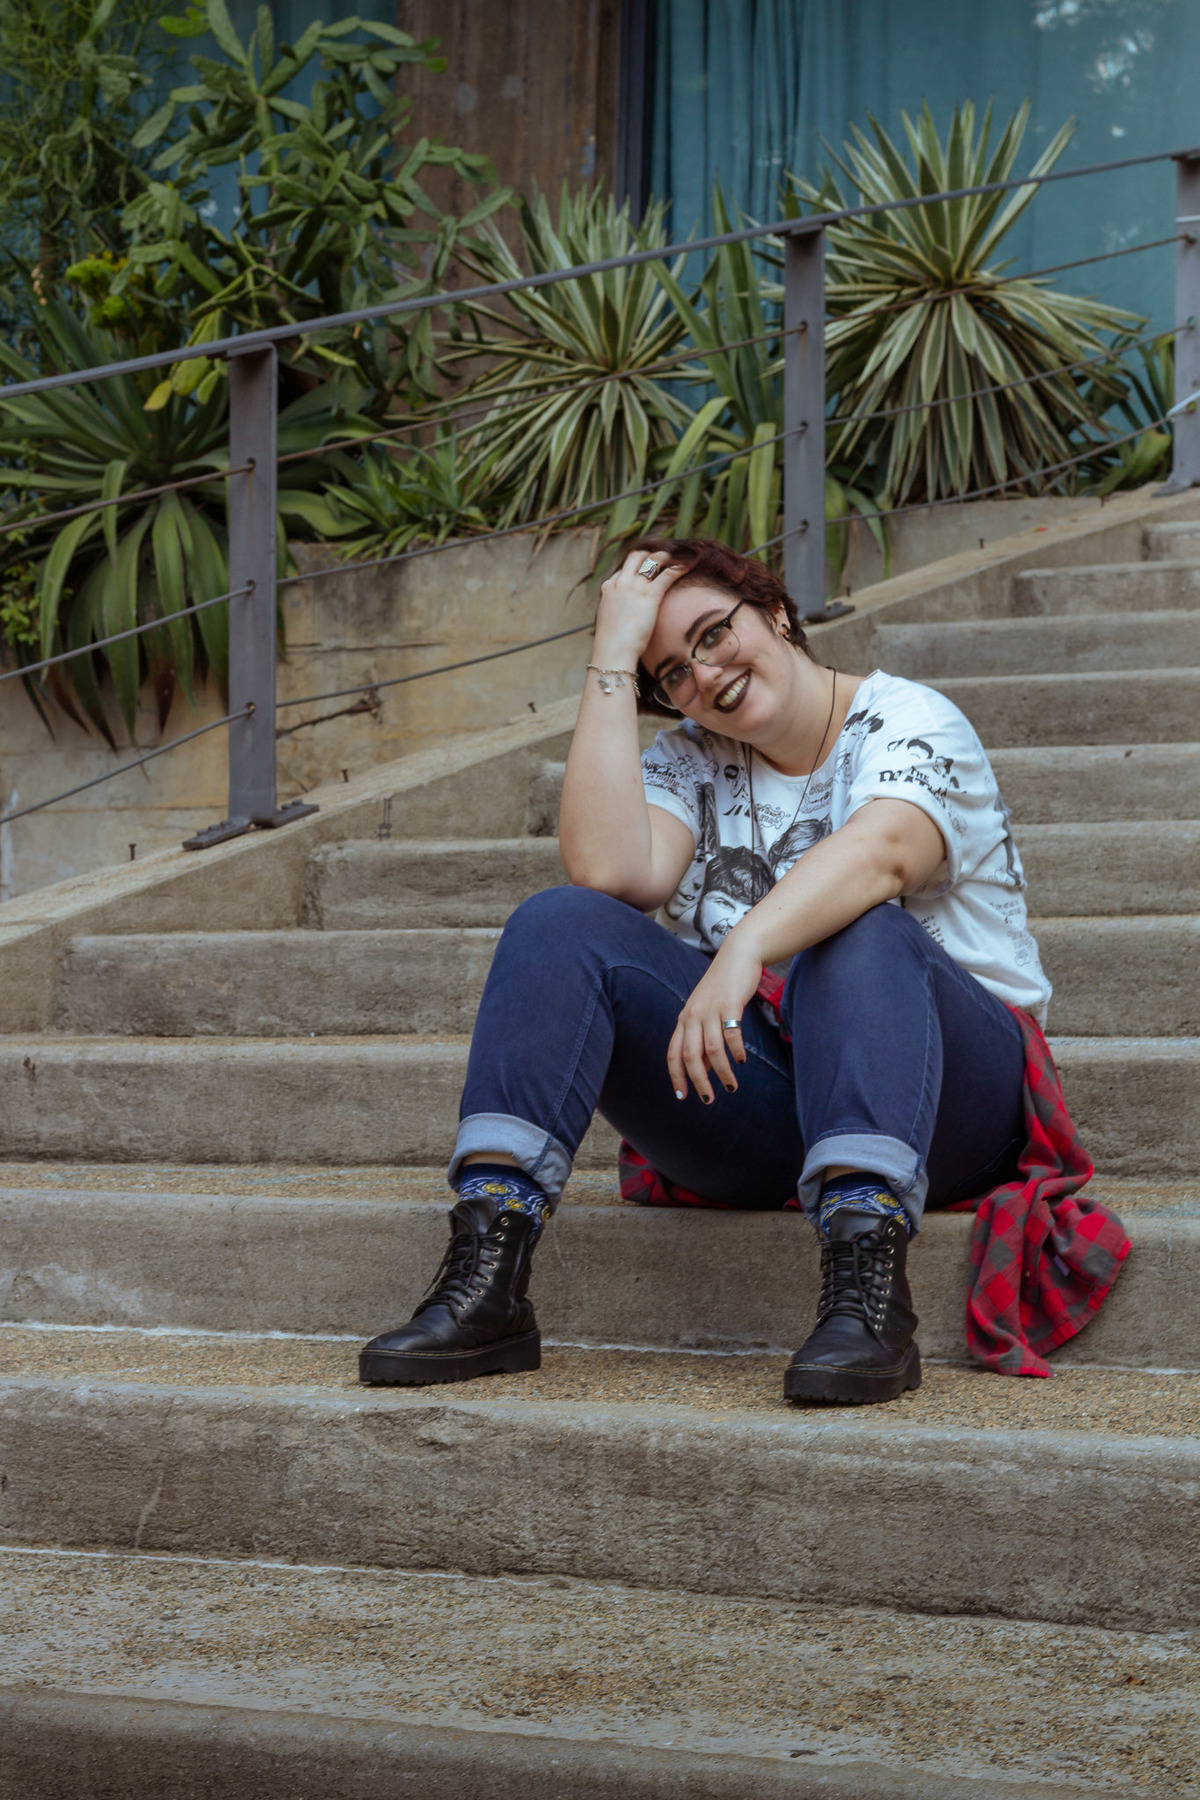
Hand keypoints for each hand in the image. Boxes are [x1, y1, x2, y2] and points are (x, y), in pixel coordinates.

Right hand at [592, 547, 685, 666]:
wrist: (613, 650)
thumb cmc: (612, 644)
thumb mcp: (611, 621)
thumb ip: (617, 612)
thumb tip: (625, 619)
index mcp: (609, 587)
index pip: (623, 569)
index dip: (636, 567)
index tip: (647, 570)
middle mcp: (621, 582)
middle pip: (637, 556)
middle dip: (650, 554)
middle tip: (663, 558)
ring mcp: (635, 586)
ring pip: (653, 560)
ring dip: (667, 556)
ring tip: (679, 558)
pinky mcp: (650, 594)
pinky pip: (668, 574)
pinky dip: (680, 568)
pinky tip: (689, 567)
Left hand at [667, 930, 763, 1103]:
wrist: (738, 955)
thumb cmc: (723, 988)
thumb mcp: (706, 1012)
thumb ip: (702, 1038)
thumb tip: (702, 1070)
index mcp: (684, 1019)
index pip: (673, 1054)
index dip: (676, 1077)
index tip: (682, 1097)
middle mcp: (693, 1016)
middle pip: (690, 1056)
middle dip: (698, 1082)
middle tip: (708, 1099)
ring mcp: (711, 1010)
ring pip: (712, 1050)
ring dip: (722, 1072)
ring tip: (731, 1087)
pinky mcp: (730, 1004)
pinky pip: (731, 1035)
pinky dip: (736, 1051)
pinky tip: (742, 1061)